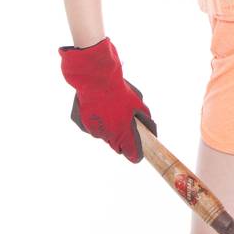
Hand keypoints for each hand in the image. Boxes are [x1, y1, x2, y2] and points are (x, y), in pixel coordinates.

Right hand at [58, 37, 157, 161]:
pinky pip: (90, 126)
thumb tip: (153, 132)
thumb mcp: (138, 103)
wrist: (95, 78)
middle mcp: (107, 135)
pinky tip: (96, 106)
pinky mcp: (81, 124)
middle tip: (123, 122)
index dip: (136, 153)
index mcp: (123, 132)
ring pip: (103, 135)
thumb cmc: (119, 90)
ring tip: (109, 109)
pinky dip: (94, 120)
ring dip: (107, 128)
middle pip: (116, 146)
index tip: (137, 151)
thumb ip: (146, 120)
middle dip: (121, 138)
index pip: (132, 154)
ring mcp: (93, 130)